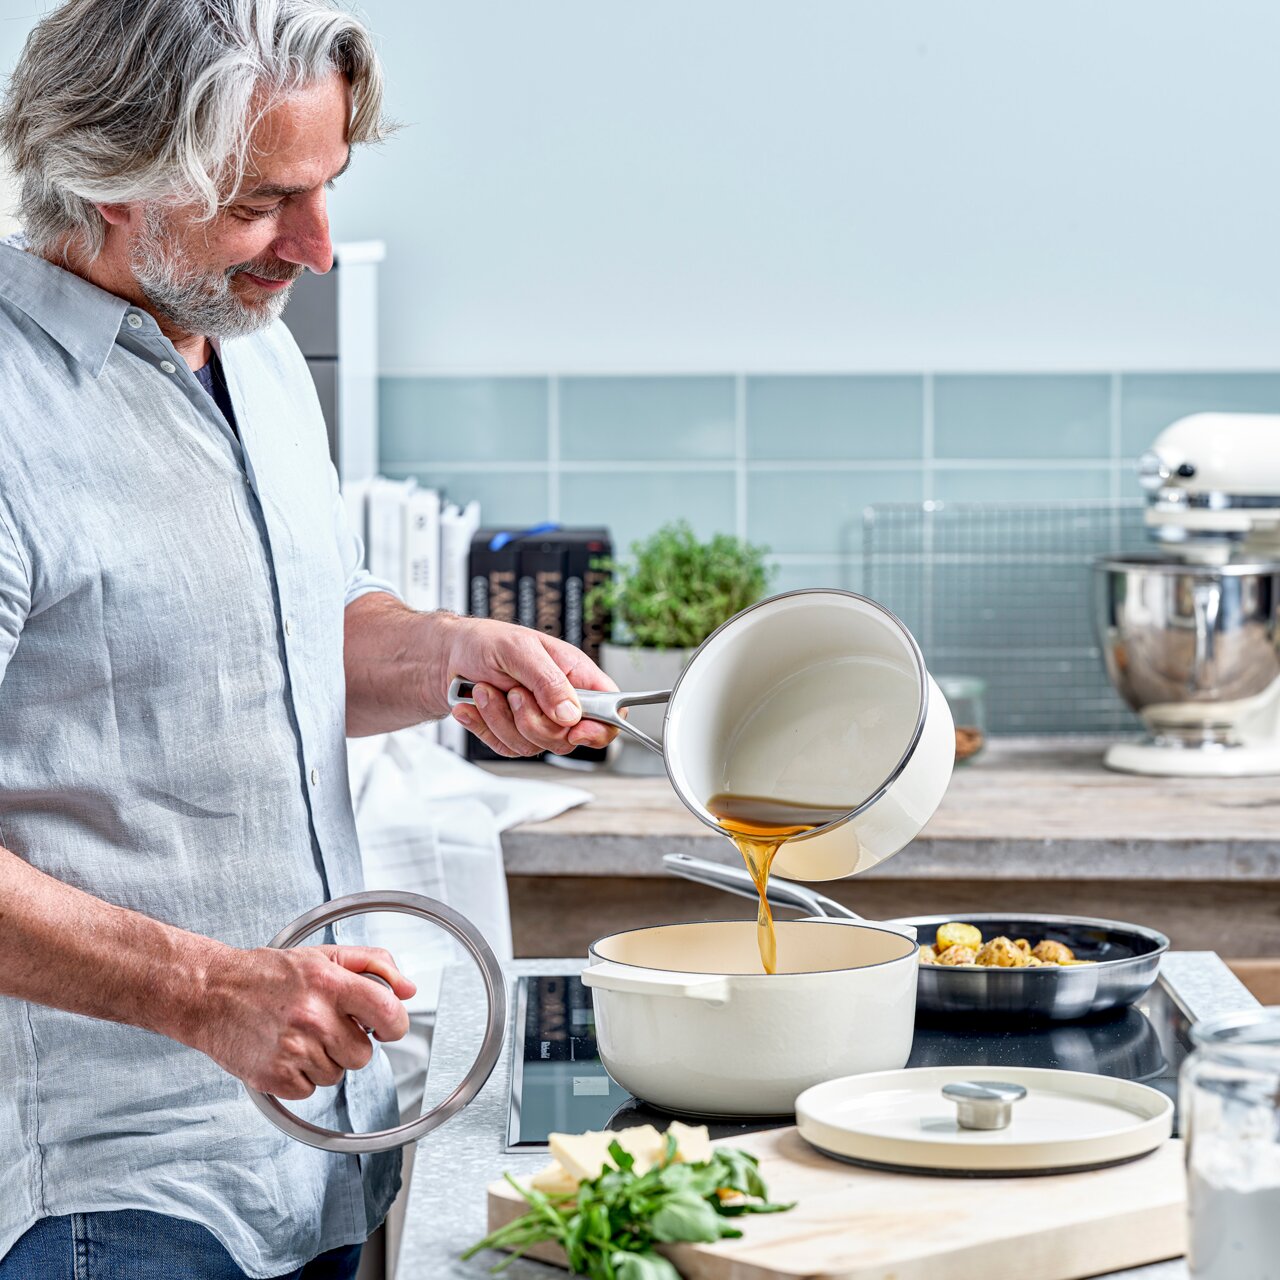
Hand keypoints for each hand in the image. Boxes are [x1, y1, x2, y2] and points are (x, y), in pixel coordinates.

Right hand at [192, 943, 415, 1099]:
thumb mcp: (324, 955)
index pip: (388, 1012)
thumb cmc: (269, 975)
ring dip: (324, 1059)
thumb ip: (374, 965)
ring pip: (337, 1074)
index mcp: (330, 983)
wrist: (211, 994)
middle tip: (324, 1025)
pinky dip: (301, 1077)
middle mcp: (313, 1017)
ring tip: (298, 1035)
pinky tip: (284, 1053)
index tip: (386, 1026)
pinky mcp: (274, 1077)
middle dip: (350, 1043)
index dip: (395, 1024)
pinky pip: (310, 1090)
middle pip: (364, 1054)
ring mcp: (293, 1049)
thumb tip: (409, 990)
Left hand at [444, 617, 619, 757]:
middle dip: (533, 720)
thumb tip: (570, 714)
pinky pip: (506, 748)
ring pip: (534, 746)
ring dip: (501, 719)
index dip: (601, 728)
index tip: (575, 730)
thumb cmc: (487, 642)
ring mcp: (538, 722)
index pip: (611, 711)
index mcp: (577, 676)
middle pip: (568, 737)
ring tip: (486, 690)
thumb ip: (548, 681)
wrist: (449, 656)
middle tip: (513, 692)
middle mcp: (562, 702)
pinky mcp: (513, 735)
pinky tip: (474, 705)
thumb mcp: (519, 650)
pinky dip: (485, 726)